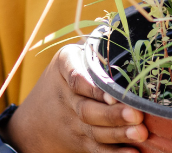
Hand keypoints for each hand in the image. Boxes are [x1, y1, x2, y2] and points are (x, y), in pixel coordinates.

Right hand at [6, 44, 148, 152]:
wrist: (31, 122)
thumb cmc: (63, 76)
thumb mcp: (70, 57)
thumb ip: (93, 48)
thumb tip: (125, 29)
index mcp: (64, 66)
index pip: (76, 78)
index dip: (94, 89)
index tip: (112, 94)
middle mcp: (65, 97)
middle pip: (88, 109)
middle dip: (113, 114)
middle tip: (137, 115)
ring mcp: (71, 123)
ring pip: (95, 131)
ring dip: (119, 134)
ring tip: (140, 132)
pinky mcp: (78, 142)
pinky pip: (96, 150)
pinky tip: (132, 152)